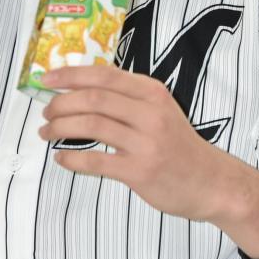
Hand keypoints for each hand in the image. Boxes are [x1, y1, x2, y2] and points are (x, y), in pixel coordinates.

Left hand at [37, 64, 258, 258]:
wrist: (214, 183)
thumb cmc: (176, 143)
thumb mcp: (158, 109)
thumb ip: (125, 96)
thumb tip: (75, 87)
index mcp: (151, 92)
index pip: (102, 75)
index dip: (69, 75)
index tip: (44, 80)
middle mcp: (149, 113)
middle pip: (93, 99)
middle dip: (60, 104)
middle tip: (45, 112)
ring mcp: (146, 143)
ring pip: (91, 125)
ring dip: (60, 127)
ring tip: (46, 132)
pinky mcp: (140, 171)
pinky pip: (95, 161)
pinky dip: (71, 159)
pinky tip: (61, 158)